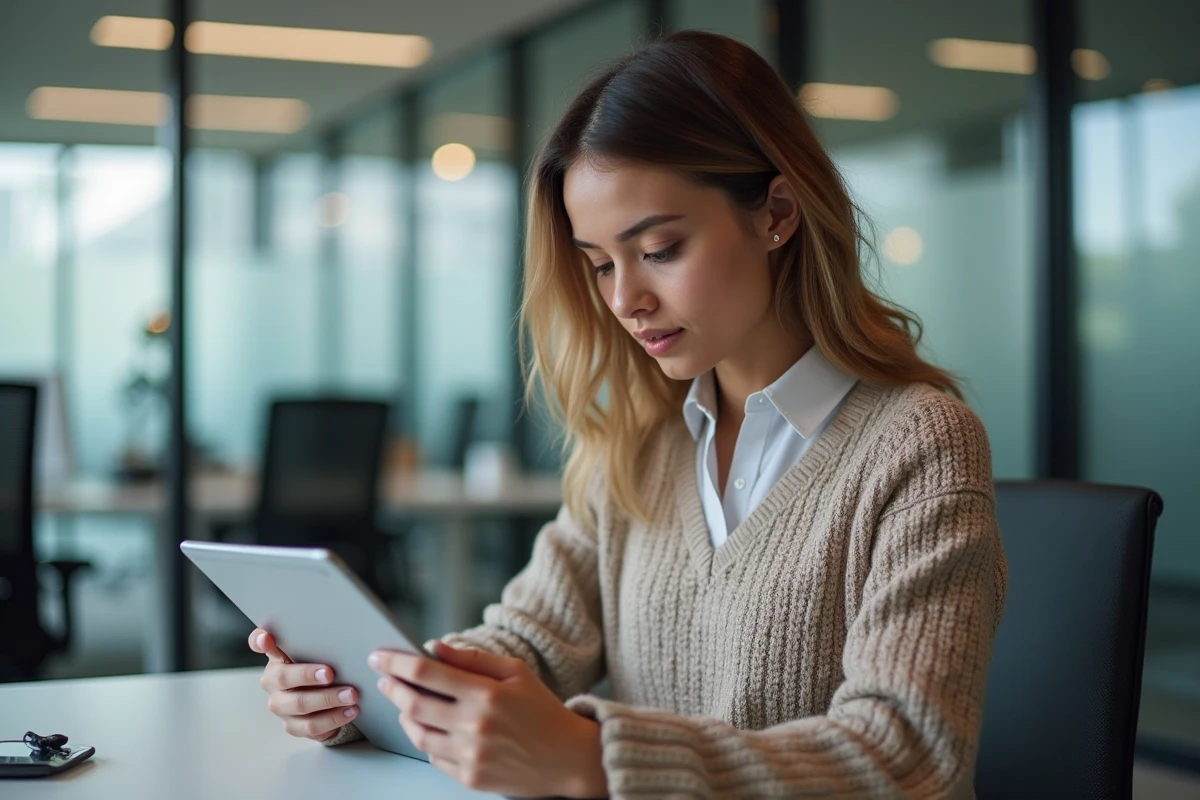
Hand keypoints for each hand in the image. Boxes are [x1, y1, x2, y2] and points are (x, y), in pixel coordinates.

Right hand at [248, 627, 360, 741]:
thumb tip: (342, 638)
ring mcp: (280, 704)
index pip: (258, 642)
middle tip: (330, 674)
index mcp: (277, 656)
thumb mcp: (319, 652)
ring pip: (299, 705)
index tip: (267, 639)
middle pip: (284, 677)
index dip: (259, 640)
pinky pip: (311, 726)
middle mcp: (272, 680)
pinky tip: (349, 711)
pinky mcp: (292, 725)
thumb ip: (320, 644)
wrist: (325, 699)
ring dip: (327, 700)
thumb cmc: (322, 667)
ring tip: (350, 695)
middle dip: (308, 675)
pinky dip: (333, 719)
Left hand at [368, 642, 606, 797]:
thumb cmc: (543, 710)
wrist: (569, 757)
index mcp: (486, 694)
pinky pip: (432, 757)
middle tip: (385, 678)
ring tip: (407, 703)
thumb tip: (434, 648)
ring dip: (404, 715)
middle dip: (391, 686)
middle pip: (412, 703)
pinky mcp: (470, 778)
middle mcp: (474, 726)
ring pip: (417, 733)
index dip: (396, 662)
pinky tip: (430, 727)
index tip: (379, 656)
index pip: (425, 673)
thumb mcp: (515, 672)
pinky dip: (425, 739)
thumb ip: (472, 659)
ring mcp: (470, 755)